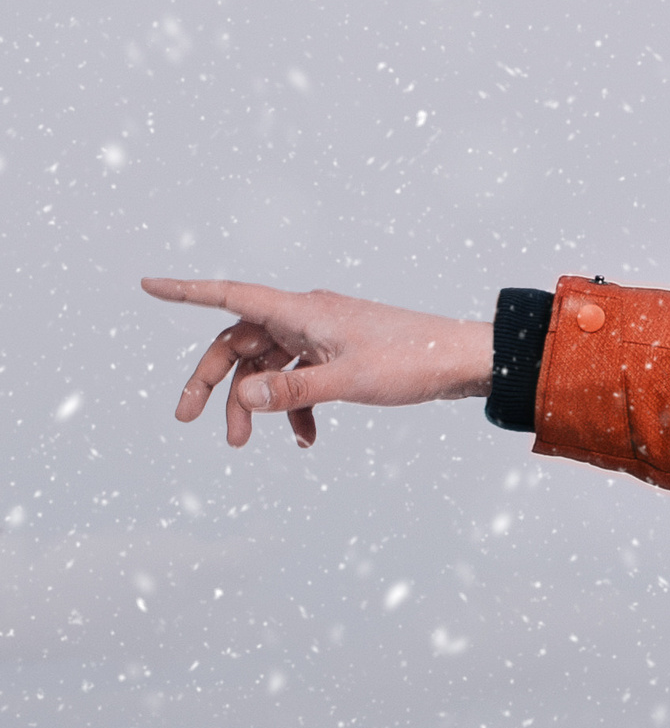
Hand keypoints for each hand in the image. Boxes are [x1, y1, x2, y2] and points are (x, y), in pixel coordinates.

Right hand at [142, 277, 497, 449]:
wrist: (464, 361)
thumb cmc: (412, 362)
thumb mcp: (349, 382)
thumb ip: (294, 392)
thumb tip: (246, 399)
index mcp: (303, 311)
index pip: (230, 296)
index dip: (186, 292)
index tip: (148, 285)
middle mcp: (307, 317)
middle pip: (239, 342)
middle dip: (212, 380)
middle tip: (188, 418)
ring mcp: (323, 336)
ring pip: (268, 365)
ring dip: (253, 402)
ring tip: (241, 443)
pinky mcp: (341, 356)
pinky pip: (300, 379)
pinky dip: (294, 408)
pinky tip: (304, 440)